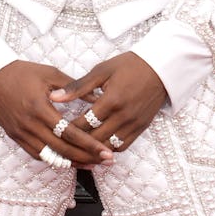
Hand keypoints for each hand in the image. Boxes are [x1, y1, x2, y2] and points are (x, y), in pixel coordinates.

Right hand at [0, 60, 112, 168]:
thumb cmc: (21, 72)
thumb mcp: (49, 73)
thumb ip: (74, 86)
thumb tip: (97, 97)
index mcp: (40, 107)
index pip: (69, 133)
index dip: (89, 144)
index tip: (106, 151)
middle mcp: (30, 124)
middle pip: (62, 149)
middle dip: (87, 157)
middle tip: (106, 161)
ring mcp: (21, 133)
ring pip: (50, 156)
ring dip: (72, 162)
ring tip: (91, 164)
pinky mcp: (15, 136)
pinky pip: (37, 154)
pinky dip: (53, 159)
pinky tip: (68, 160)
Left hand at [49, 52, 167, 154]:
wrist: (160, 68)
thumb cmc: (129, 66)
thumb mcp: (101, 71)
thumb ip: (77, 87)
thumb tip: (54, 97)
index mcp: (112, 100)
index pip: (85, 122)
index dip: (68, 128)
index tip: (55, 129)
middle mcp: (124, 116)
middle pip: (96, 138)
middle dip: (78, 142)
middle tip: (62, 143)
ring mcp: (134, 124)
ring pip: (109, 147)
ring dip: (93, 149)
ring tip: (77, 149)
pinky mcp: (141, 128)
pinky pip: (123, 146)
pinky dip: (109, 149)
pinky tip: (97, 146)